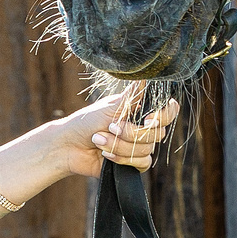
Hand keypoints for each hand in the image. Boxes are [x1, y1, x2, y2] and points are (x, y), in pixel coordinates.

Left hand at [55, 91, 178, 179]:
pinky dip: (121, 159)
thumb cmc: (87, 122)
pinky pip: (142, 163)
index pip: (168, 112)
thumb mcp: (110, 106)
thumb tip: (146, 74)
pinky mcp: (133, 163)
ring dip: (119, 145)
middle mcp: (143, 128)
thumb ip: (133, 95)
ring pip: (147, 150)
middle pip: (157, 133)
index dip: (163, 116)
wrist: (68, 146)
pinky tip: (105, 154)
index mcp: (141, 110)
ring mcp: (139, 146)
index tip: (147, 119)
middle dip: (130, 133)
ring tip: (99, 139)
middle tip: (110, 127)